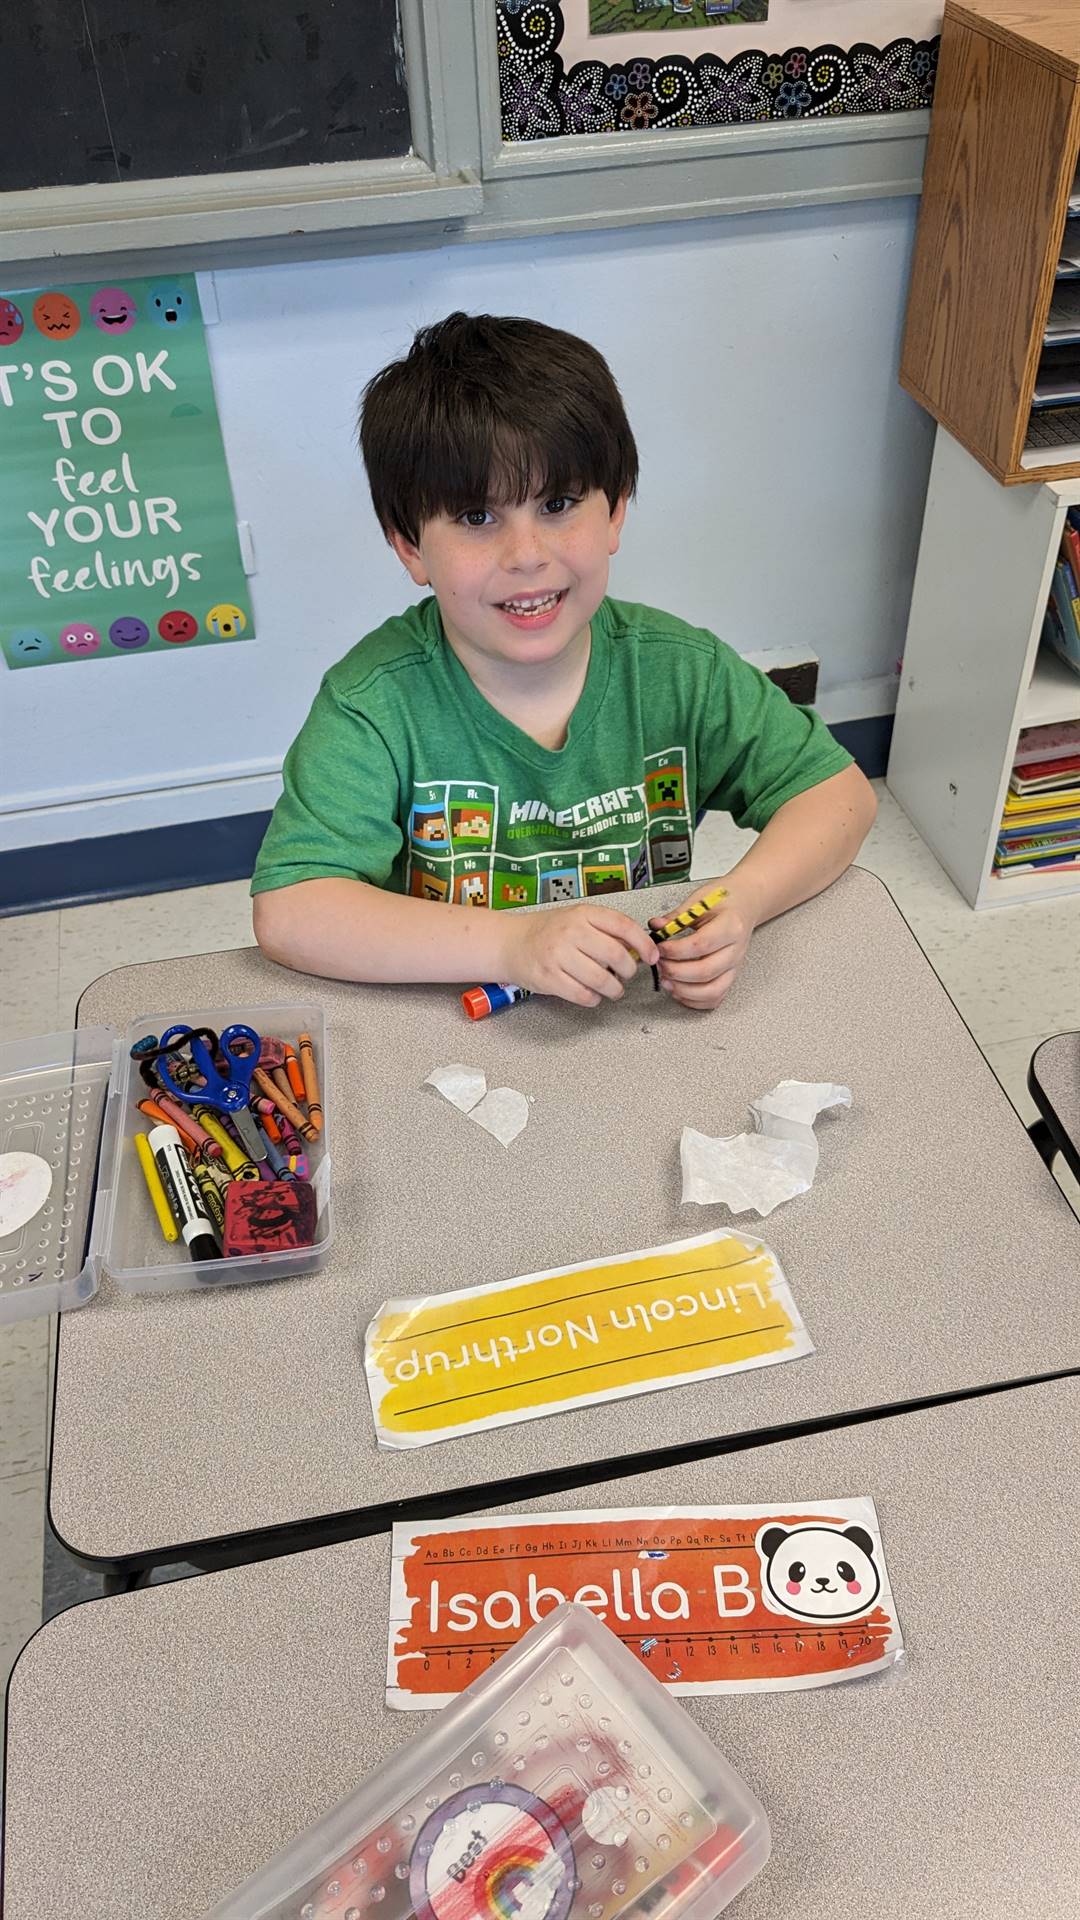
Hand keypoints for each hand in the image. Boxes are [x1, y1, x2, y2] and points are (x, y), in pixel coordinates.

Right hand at [505, 905, 657, 1007]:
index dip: (644, 943)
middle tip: (626, 975)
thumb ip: (605, 930)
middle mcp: (570, 932)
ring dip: (614, 989)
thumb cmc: (547, 932)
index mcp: (582, 914)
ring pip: (602, 979)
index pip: (623, 926)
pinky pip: (583, 995)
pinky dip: (594, 999)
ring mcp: (558, 956)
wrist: (509, 943)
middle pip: (616, 955)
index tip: (652, 956)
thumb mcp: (576, 919)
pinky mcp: (549, 978)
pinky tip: (593, 995)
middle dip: (629, 970)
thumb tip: (637, 949)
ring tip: (613, 989)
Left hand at [649, 883, 753, 1009]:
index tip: (659, 947)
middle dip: (675, 971)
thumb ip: (676, 916)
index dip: (675, 950)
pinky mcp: (730, 977)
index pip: (701, 945)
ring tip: (666, 980)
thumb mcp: (700, 900)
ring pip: (712, 991)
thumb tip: (656, 926)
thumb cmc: (725, 901)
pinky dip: (695, 1000)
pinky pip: (715, 998)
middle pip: (705, 971)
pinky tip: (679, 991)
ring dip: (684, 990)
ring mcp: (734, 967)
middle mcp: (736, 950)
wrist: (745, 905)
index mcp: (731, 927)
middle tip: (659, 963)